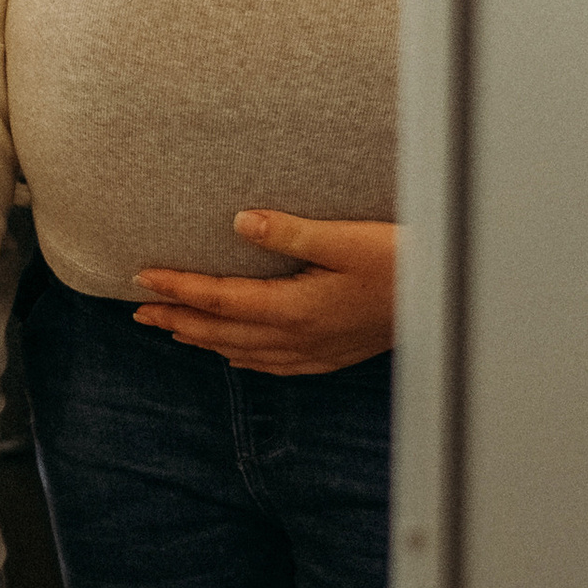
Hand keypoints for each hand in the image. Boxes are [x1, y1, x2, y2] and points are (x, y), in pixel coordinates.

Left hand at [133, 213, 396, 377]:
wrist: (448, 303)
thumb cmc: (402, 264)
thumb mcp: (348, 239)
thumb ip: (291, 233)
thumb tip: (239, 223)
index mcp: (294, 309)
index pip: (219, 300)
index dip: (177, 288)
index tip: (142, 277)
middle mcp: (296, 338)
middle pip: (220, 331)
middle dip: (176, 319)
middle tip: (138, 311)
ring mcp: (313, 352)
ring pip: (241, 352)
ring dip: (202, 339)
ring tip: (172, 329)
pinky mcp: (330, 356)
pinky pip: (271, 365)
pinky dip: (241, 357)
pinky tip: (234, 354)